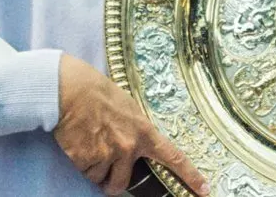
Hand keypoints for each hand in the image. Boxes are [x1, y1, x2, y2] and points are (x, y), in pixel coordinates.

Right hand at [53, 55, 209, 195]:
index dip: (190, 176)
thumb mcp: (129, 108)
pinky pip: (85, 171)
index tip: (204, 189)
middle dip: (114, 181)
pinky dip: (81, 162)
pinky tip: (79, 141)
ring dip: (95, 169)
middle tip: (106, 166)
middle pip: (124, 183)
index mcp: (143, 131)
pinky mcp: (85, 159)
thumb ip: (137, 130)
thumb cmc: (98, 93)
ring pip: (101, 179)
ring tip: (90, 143)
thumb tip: (138, 145)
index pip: (173, 157)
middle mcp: (128, 147)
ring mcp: (107, 154)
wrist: (71, 89)